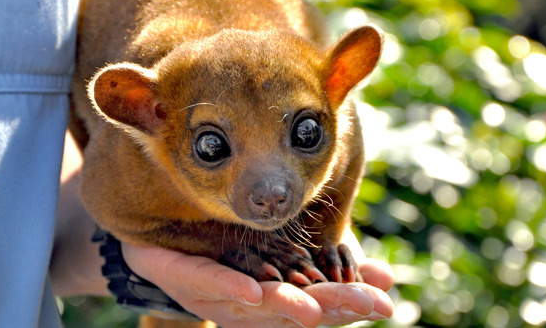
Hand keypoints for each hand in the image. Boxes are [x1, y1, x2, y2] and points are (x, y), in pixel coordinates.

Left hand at [122, 232, 393, 327]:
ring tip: (314, 309)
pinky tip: (254, 290)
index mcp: (276, 301)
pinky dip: (231, 286)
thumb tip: (386, 278)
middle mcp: (249, 306)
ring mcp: (216, 294)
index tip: (385, 302)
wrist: (159, 237)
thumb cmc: (230, 252)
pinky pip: (208, 281)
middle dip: (330, 307)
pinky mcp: (185, 276)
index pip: (320, 305)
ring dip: (284, 306)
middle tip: (368, 304)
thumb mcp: (288, 254)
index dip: (350, 305)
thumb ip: (333, 265)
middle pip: (293, 309)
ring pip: (253, 304)